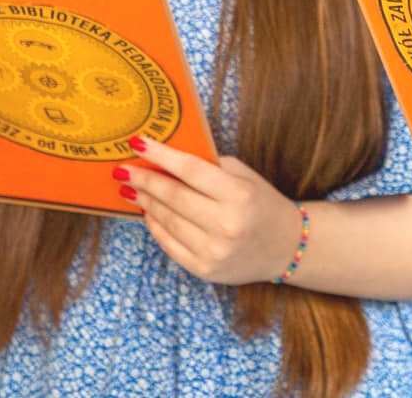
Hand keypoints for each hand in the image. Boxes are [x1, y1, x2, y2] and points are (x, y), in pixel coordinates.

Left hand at [117, 136, 303, 285]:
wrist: (287, 247)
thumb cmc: (264, 205)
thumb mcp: (247, 178)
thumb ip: (212, 168)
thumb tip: (169, 159)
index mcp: (239, 195)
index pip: (191, 170)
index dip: (161, 156)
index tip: (138, 143)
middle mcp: (226, 224)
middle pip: (173, 197)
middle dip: (145, 181)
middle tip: (124, 170)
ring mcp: (213, 250)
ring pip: (166, 221)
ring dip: (145, 203)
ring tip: (131, 189)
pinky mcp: (203, 269)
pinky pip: (169, 244)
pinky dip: (154, 226)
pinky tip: (147, 212)